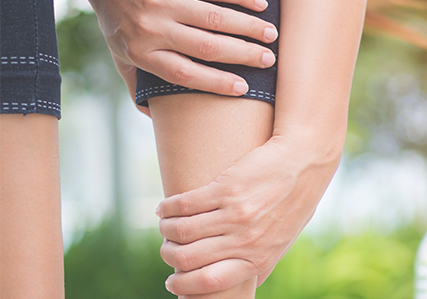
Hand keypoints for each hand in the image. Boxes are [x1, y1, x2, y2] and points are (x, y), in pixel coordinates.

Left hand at [89, 0, 277, 112]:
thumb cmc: (116, 24)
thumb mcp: (120, 59)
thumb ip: (139, 87)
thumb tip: (158, 120)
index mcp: (142, 53)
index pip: (184, 73)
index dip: (216, 83)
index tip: (244, 88)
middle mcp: (152, 28)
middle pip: (206, 46)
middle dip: (242, 54)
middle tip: (268, 60)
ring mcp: (162, 2)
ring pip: (212, 17)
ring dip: (246, 25)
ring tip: (270, 34)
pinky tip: (260, 3)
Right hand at [156, 135, 341, 293]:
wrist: (306, 161)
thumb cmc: (295, 201)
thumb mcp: (284, 241)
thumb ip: (265, 262)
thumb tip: (250, 286)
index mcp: (258, 259)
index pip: (209, 282)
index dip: (183, 286)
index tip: (171, 283)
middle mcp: (246, 241)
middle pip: (188, 259)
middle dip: (169, 256)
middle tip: (167, 248)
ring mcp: (236, 216)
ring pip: (182, 232)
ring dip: (166, 230)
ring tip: (165, 225)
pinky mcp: (227, 189)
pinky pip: (185, 205)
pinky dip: (168, 208)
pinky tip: (165, 207)